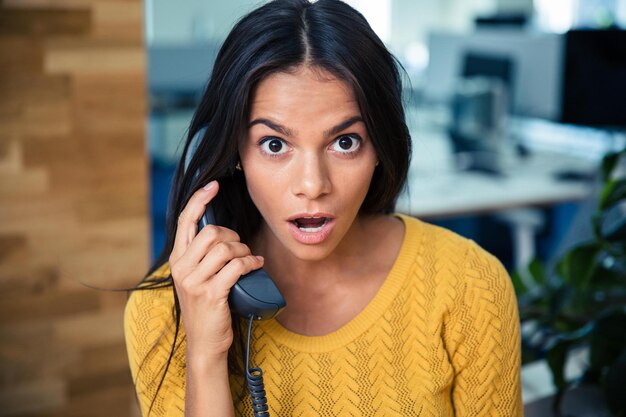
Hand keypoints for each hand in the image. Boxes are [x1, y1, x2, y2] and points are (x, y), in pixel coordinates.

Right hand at [168, 180, 263, 359]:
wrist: (205, 343)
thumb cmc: (207, 307)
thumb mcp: (197, 278)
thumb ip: (202, 256)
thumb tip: (222, 232)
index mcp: (177, 260)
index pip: (184, 221)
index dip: (199, 200)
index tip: (213, 186)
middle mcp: (181, 268)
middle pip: (211, 232)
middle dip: (233, 236)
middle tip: (241, 249)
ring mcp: (194, 282)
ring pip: (225, 248)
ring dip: (243, 251)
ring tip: (248, 260)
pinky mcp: (211, 294)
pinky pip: (236, 266)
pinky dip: (250, 262)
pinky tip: (256, 265)